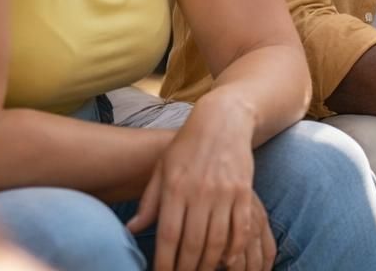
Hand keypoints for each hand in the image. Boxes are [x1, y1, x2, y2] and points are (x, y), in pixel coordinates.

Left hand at [125, 92, 273, 270]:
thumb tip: (131, 229)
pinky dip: (235, 247)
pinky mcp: (244, 190)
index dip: (164, 262)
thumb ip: (149, 201)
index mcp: (175, 188)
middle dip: (187, 268)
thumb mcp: (162, 169)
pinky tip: (227, 259)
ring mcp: (224, 191)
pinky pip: (241, 226)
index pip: (168, 235)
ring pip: (217, 239)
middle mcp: (200, 192)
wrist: (223, 119)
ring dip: (209, 263)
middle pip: (193, 243)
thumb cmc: (187, 146)